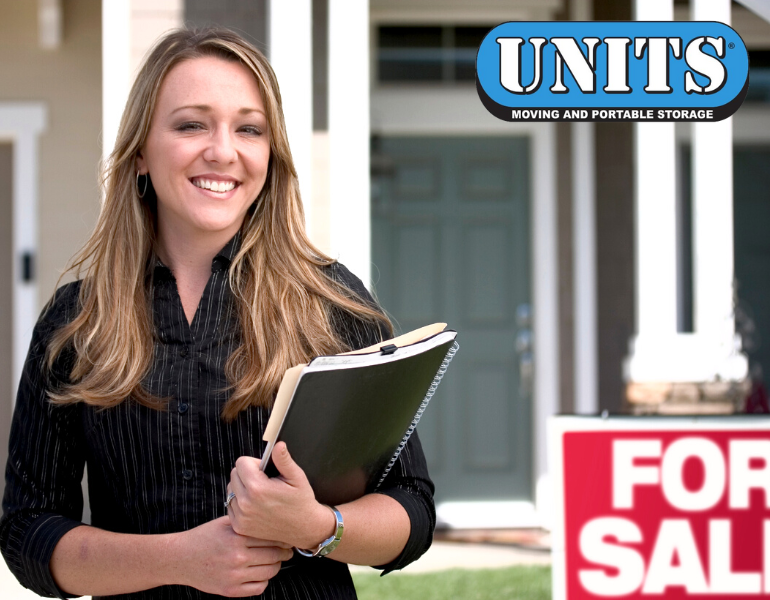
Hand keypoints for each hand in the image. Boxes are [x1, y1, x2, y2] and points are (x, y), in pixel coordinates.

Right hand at [171, 516, 292, 596]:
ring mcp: (234, 575)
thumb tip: (272, 521)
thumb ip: (247, 522)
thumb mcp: (225, 523)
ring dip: (276, 565)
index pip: (271, 537)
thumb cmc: (203, 538)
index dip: (282, 537)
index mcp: (236, 537)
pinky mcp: (230, 590)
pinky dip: (264, 580)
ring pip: (270, 572)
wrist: (181, 558)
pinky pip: (259, 588)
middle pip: (274, 555)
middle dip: (284, 551)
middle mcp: (237, 557)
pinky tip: (260, 572)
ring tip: (274, 559)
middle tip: (287, 548)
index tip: (286, 536)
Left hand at [227, 442, 335, 548]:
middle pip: (234, 475)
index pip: (241, 463)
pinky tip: (255, 505)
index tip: (265, 471)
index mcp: (258, 488)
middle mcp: (245, 503)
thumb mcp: (297, 477)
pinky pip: (231, 505)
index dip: (255, 463)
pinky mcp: (239, 527)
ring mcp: (241, 517)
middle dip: (247, 473)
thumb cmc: (301, 501)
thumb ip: (283, 460)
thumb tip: (278, 445)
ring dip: (241, 488)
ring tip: (259, 493)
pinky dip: (239, 502)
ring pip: (230, 490)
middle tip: (264, 481)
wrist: (304, 529)